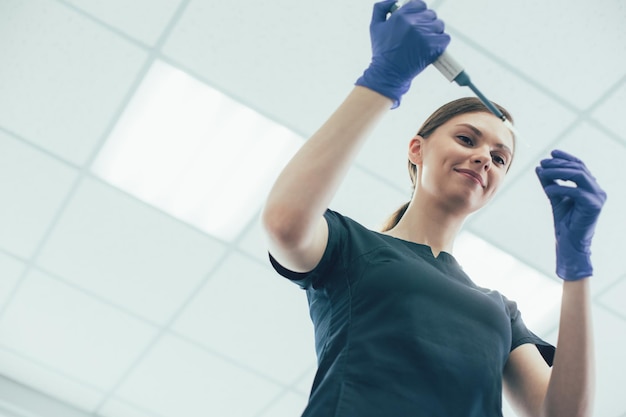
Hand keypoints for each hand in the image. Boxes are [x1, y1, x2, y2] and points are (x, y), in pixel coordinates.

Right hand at [355, 0, 449, 107]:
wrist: (388, 73)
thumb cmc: (382, 51)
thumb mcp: (375, 26)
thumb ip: (381, 8)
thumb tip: (394, 0)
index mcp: (401, 15)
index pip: (419, 4)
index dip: (418, 13)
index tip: (416, 21)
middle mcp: (414, 23)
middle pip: (430, 14)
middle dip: (425, 23)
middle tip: (419, 35)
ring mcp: (426, 34)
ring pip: (439, 25)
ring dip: (434, 32)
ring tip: (424, 42)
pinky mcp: (434, 46)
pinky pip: (445, 38)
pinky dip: (440, 43)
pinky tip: (431, 48)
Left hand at [535, 150, 606, 280]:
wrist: (569, 242)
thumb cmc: (564, 221)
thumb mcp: (554, 196)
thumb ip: (549, 182)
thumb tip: (539, 167)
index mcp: (590, 187)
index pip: (580, 166)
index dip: (566, 158)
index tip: (551, 153)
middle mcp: (597, 190)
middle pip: (579, 168)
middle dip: (559, 164)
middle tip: (543, 163)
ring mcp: (598, 197)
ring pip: (579, 175)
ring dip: (559, 171)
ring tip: (543, 172)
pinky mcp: (594, 205)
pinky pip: (575, 191)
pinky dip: (560, 187)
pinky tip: (547, 188)